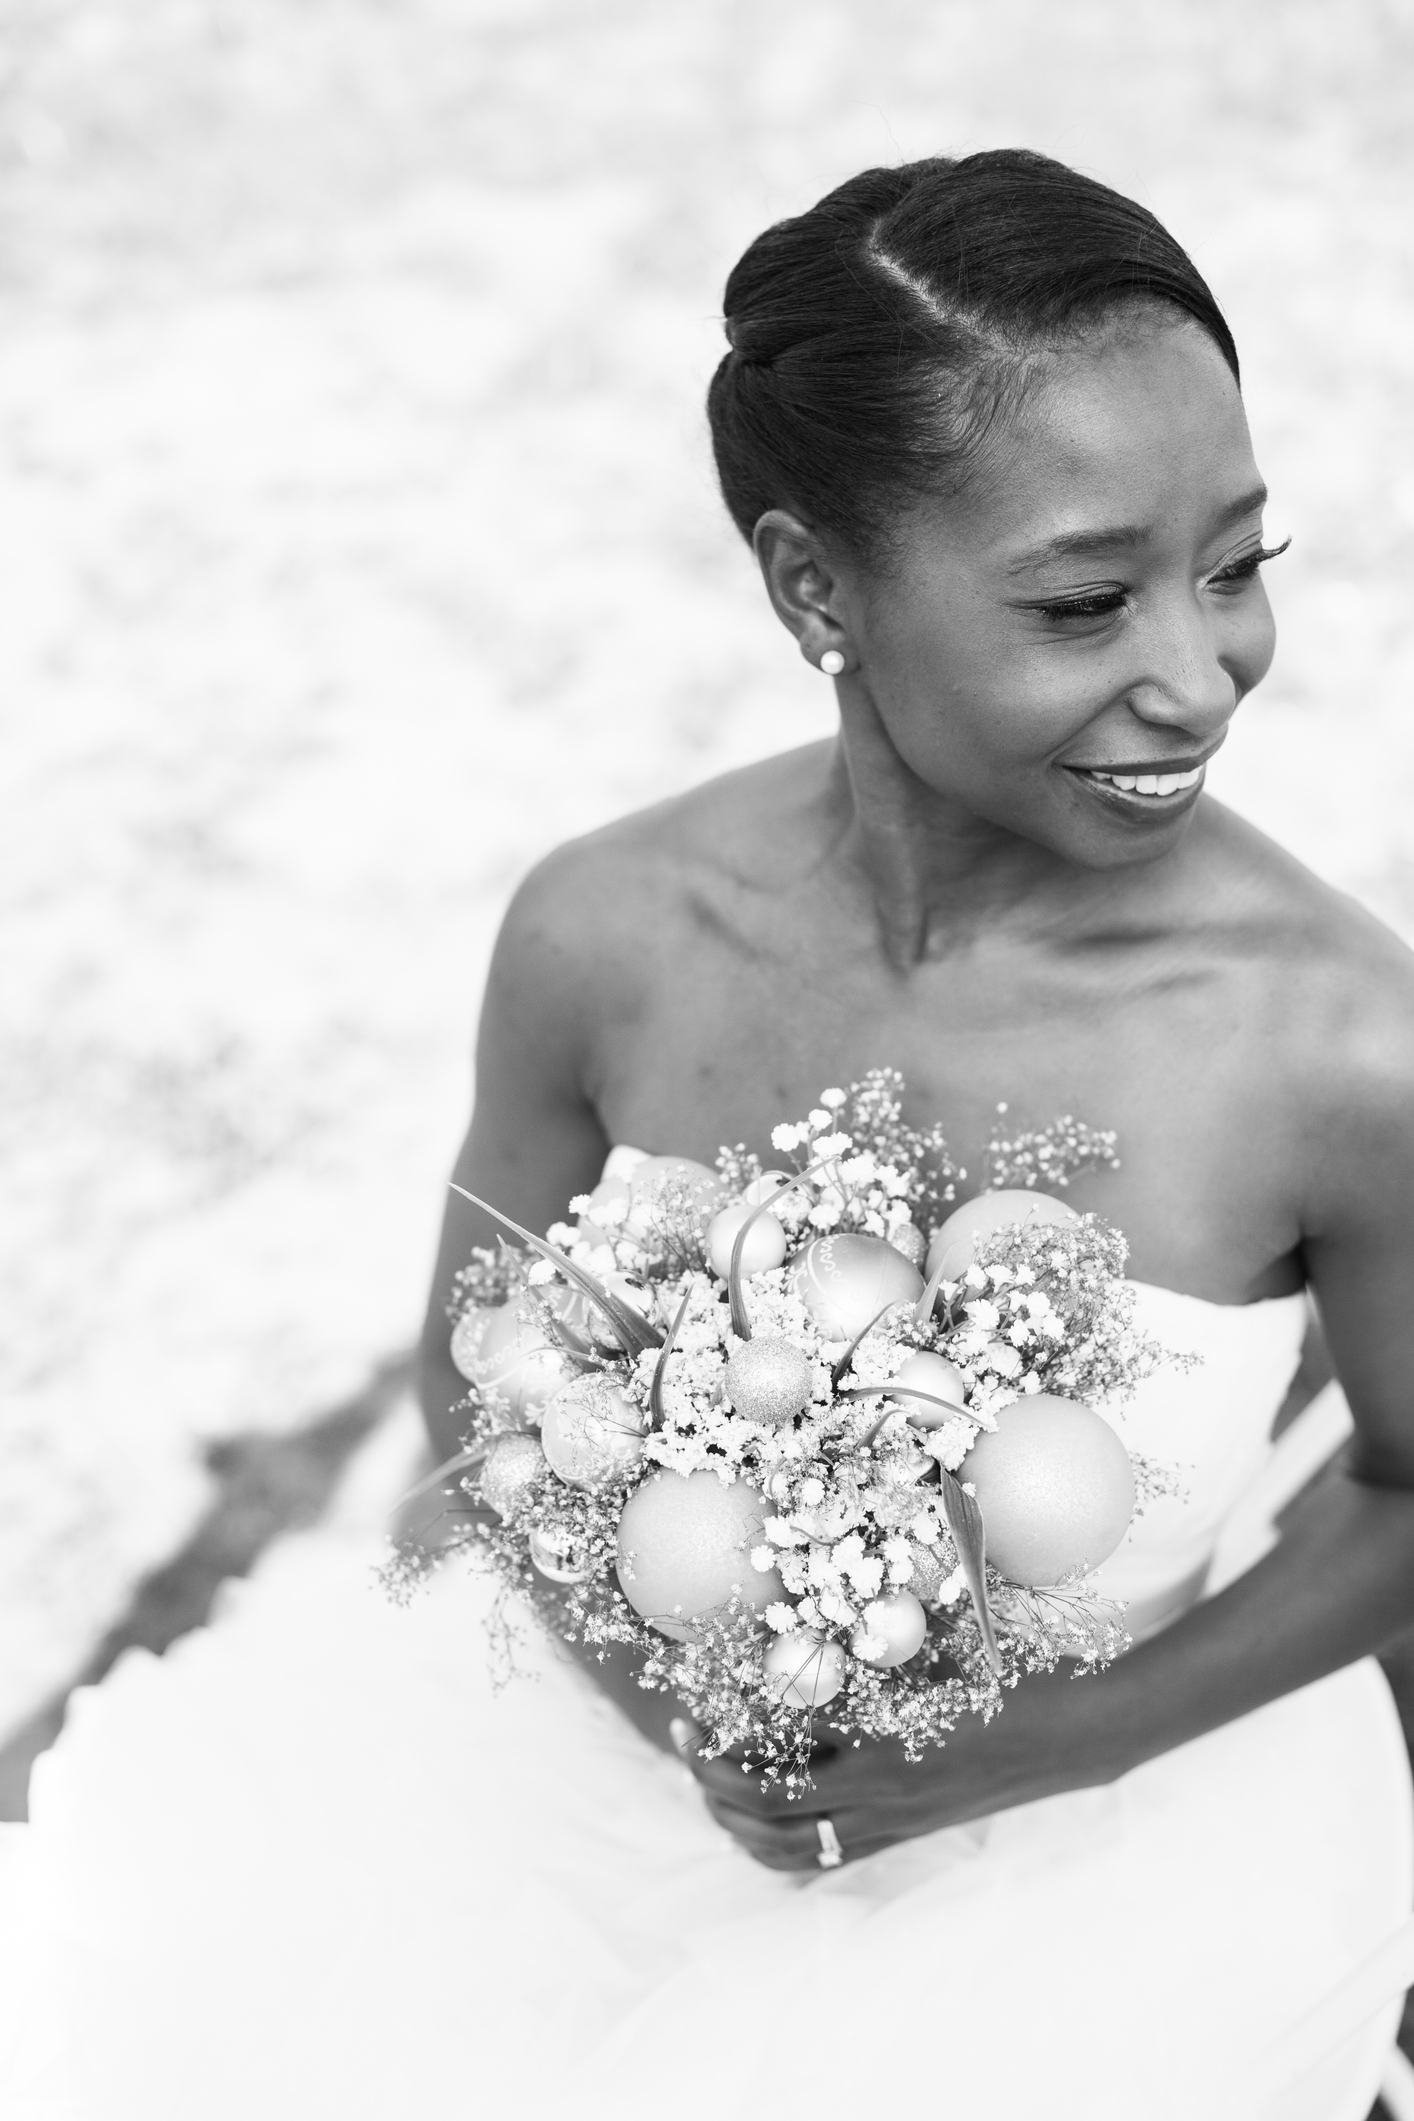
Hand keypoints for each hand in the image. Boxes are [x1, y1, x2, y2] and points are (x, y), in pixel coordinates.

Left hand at [670, 1663, 1127, 1871]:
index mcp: (884, 1743)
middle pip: (771, 1812)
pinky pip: (831, 1860)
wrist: (1076, 1736)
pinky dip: (785, 1850)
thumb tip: (817, 1604)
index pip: (780, 1757)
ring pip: (795, 1850)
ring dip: (741, 1826)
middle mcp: (883, 1793)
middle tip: (685, 1746)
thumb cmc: (1009, 1675)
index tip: (695, 1710)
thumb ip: (879, 1636)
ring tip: (709, 1790)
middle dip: (714, 1784)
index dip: (728, 1739)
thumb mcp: (938, 1645)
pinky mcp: (909, 1834)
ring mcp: (896, 1822)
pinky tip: (763, 1824)